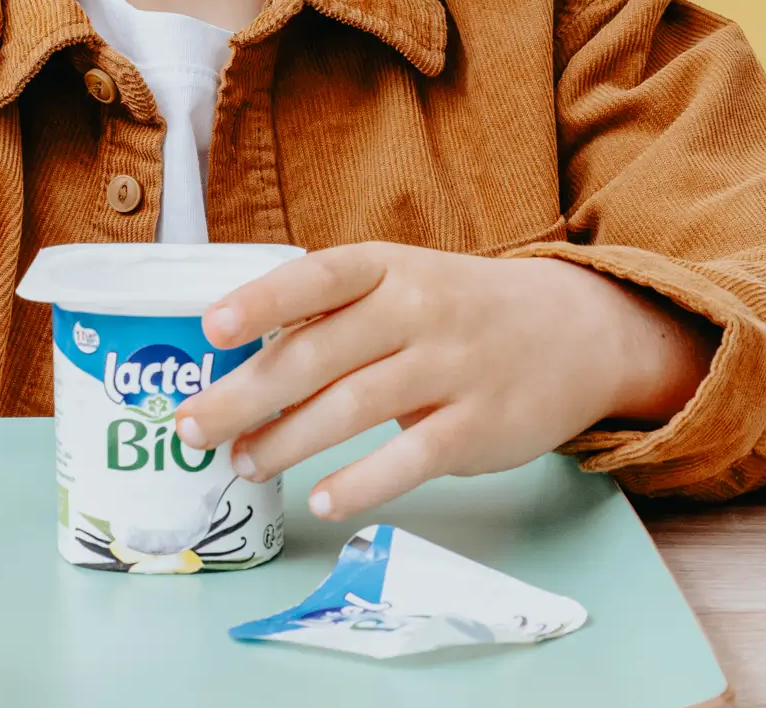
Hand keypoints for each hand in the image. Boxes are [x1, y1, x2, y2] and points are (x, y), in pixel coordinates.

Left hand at [173, 243, 717, 518]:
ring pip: (354, 406)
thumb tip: (241, 363)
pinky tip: (320, 498)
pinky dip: (362, 481)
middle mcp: (417, 309)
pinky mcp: (478, 424)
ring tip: (242, 464)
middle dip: (247, 393)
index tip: (212, 328)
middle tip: (194, 427)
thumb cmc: (456, 308)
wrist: (572, 330)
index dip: (263, 301)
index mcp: (387, 267)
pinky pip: (411, 457)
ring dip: (288, 440)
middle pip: (319, 353)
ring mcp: (451, 366)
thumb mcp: (402, 284)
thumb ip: (335, 317)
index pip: (317, 277)